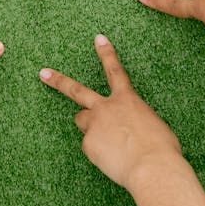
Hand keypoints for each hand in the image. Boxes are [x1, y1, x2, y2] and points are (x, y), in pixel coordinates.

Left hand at [39, 35, 181, 189]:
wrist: (152, 167)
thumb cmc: (161, 149)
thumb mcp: (153, 126)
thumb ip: (135, 120)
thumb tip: (127, 128)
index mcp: (127, 99)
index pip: (115, 70)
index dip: (106, 53)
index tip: (98, 38)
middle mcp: (106, 107)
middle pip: (77, 90)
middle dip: (58, 81)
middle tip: (43, 73)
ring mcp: (94, 125)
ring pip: (82, 121)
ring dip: (89, 127)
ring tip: (107, 142)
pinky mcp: (88, 144)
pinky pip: (90, 147)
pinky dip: (99, 152)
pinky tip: (112, 159)